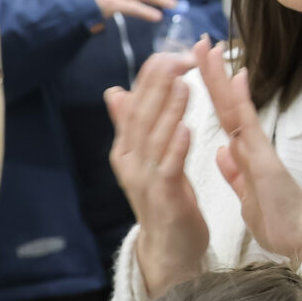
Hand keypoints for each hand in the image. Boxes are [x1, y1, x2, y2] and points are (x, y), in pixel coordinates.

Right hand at [107, 54, 208, 297]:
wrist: (170, 248)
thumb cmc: (164, 198)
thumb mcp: (146, 157)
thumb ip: (133, 125)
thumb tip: (113, 91)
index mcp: (126, 148)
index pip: (135, 104)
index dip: (151, 78)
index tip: (170, 53)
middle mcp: (129, 161)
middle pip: (141, 116)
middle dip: (158, 85)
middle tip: (176, 58)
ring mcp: (143, 180)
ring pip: (155, 139)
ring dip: (169, 110)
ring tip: (184, 84)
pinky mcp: (163, 198)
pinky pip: (169, 169)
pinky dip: (177, 148)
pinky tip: (188, 128)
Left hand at [193, 39, 301, 263]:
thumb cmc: (281, 223)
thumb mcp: (247, 197)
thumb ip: (236, 173)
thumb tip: (223, 151)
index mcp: (245, 155)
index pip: (224, 115)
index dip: (211, 90)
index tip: (199, 64)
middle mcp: (252, 146)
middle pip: (229, 103)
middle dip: (213, 73)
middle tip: (201, 42)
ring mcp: (260, 149)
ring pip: (237, 107)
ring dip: (223, 77)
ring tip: (211, 49)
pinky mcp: (266, 160)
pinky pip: (250, 126)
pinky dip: (243, 101)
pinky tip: (237, 78)